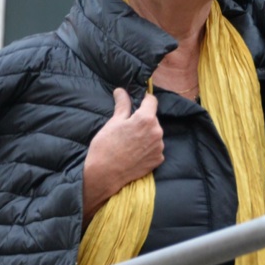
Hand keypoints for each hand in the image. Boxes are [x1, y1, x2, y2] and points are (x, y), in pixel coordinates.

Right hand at [82, 89, 163, 222]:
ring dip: (146, 135)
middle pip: (153, 119)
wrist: (104, 174)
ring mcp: (159, 147)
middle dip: (143, 120)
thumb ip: (122, 105)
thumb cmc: (106, 146)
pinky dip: (147, 148)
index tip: (137, 103)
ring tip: (130, 142)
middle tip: (128, 128)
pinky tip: (135, 152)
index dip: (144, 100)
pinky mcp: (158, 159)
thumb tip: (121, 90)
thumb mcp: (113, 122)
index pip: (152, 101)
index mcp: (146, 119)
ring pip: (154, 134)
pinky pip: (155, 148)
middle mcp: (157, 132)